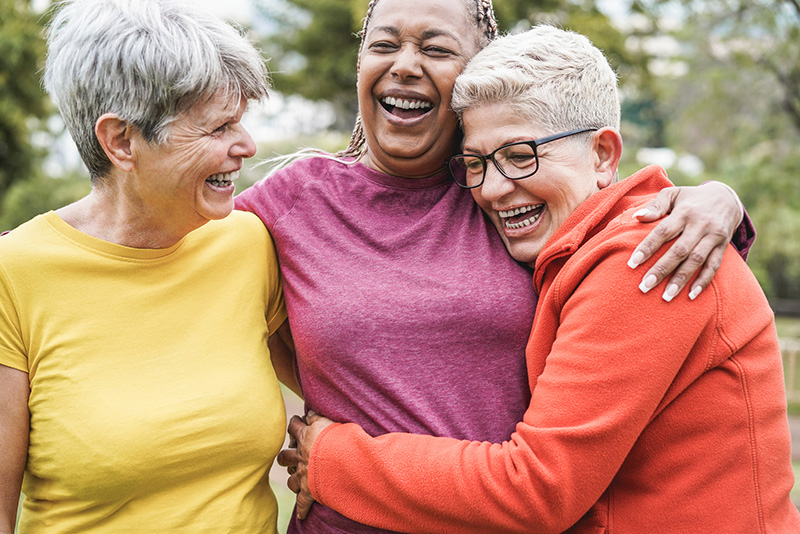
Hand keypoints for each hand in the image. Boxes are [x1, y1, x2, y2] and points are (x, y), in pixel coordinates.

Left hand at [277, 412, 334, 519]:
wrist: (340, 459)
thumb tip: (309, 411)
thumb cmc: (338, 438)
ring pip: (291, 480)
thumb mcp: (327, 421)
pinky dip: (302, 509)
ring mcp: (303, 475)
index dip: (294, 424)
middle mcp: (300, 457)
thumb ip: (317, 416)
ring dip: (293, 480)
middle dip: (285, 457)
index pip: (294, 428)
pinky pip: (303, 503)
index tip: (295, 422)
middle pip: (284, 457)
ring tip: (296, 480)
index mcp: (306, 438)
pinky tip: (301, 515)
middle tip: (288, 456)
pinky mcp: (310, 491)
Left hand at [627, 181, 742, 300]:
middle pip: (679, 250)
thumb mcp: (673, 194)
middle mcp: (700, 225)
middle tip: (644, 286)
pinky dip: (703, 281)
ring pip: (697, 260)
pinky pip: (714, 266)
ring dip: (681, 280)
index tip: (632, 263)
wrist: (726, 198)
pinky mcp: (723, 246)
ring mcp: (713, 236)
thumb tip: (636, 217)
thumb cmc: (690, 198)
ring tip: (666, 296)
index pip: (663, 231)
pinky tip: (691, 295)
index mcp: (684, 212)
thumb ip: (655, 206)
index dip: (648, 247)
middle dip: (662, 269)